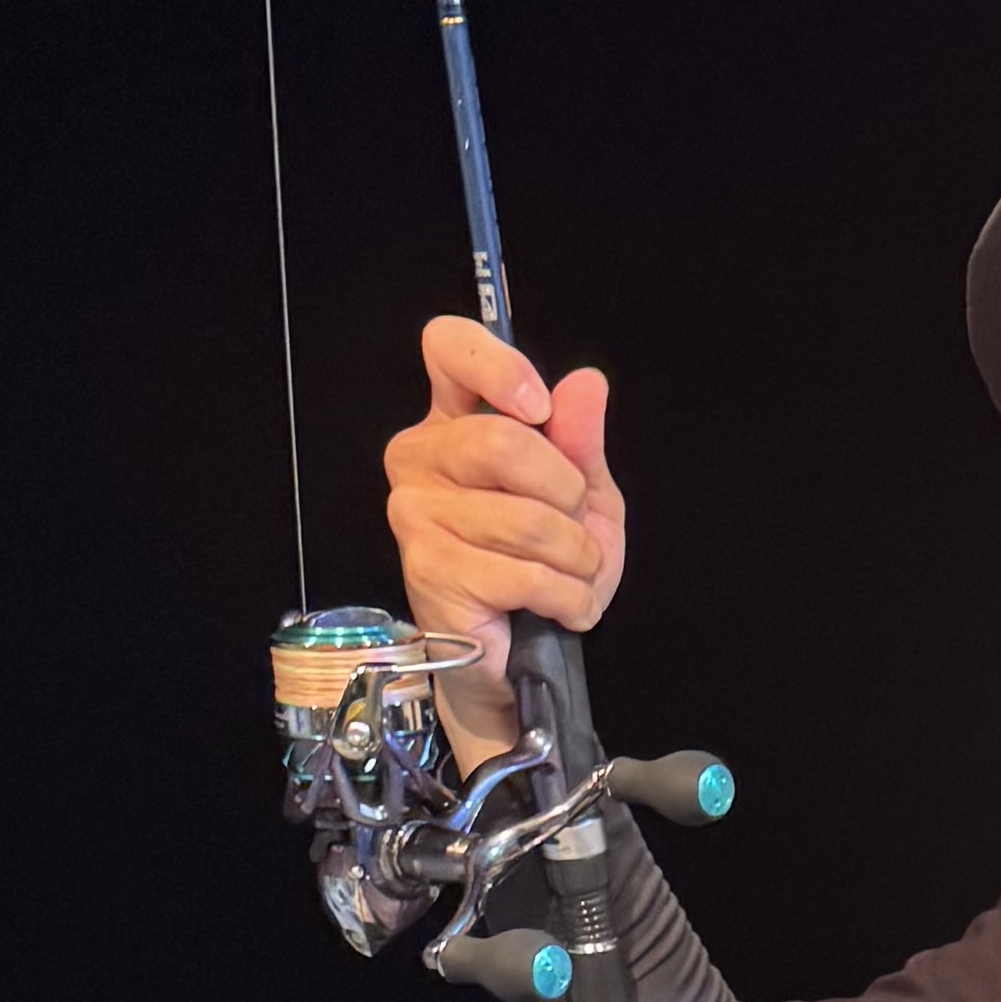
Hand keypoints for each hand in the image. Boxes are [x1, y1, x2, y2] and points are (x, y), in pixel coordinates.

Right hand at [382, 316, 626, 760]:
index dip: (497, 366)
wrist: (522, 654)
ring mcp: (414, 512)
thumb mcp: (582, 496)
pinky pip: (525, 573)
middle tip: (576, 527)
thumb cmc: (544, 566)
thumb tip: (586, 383)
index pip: (448, 347)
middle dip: (569, 494)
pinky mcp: (428, 568)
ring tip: (570, 576)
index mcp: (455, 420)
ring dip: (576, 558)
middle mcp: (421, 455)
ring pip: (526, 517)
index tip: (539, 408)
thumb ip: (579, 440)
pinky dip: (567, 597)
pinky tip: (560, 607)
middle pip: (503, 440)